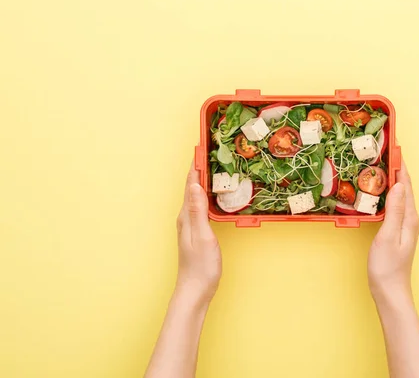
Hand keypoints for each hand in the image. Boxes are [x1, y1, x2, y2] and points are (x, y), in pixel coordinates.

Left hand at [175, 161, 221, 304]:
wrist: (196, 290)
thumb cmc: (201, 266)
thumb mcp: (203, 235)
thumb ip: (198, 210)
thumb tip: (193, 184)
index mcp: (186, 215)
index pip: (190, 184)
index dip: (196, 166)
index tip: (201, 148)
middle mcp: (185, 217)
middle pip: (191, 187)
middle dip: (199, 169)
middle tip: (210, 152)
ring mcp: (190, 225)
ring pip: (195, 196)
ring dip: (202, 180)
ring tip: (212, 167)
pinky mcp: (196, 231)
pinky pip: (200, 205)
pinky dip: (206, 194)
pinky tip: (213, 194)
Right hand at [368, 159, 418, 300]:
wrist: (389, 291)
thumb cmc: (387, 267)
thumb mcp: (388, 235)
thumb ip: (395, 210)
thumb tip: (400, 185)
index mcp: (410, 218)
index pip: (407, 185)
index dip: (400, 166)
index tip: (394, 149)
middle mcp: (411, 219)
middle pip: (405, 188)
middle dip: (397, 169)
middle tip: (386, 152)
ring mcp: (405, 226)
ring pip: (400, 196)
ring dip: (392, 180)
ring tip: (382, 166)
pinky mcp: (397, 231)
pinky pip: (395, 205)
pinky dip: (388, 194)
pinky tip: (379, 192)